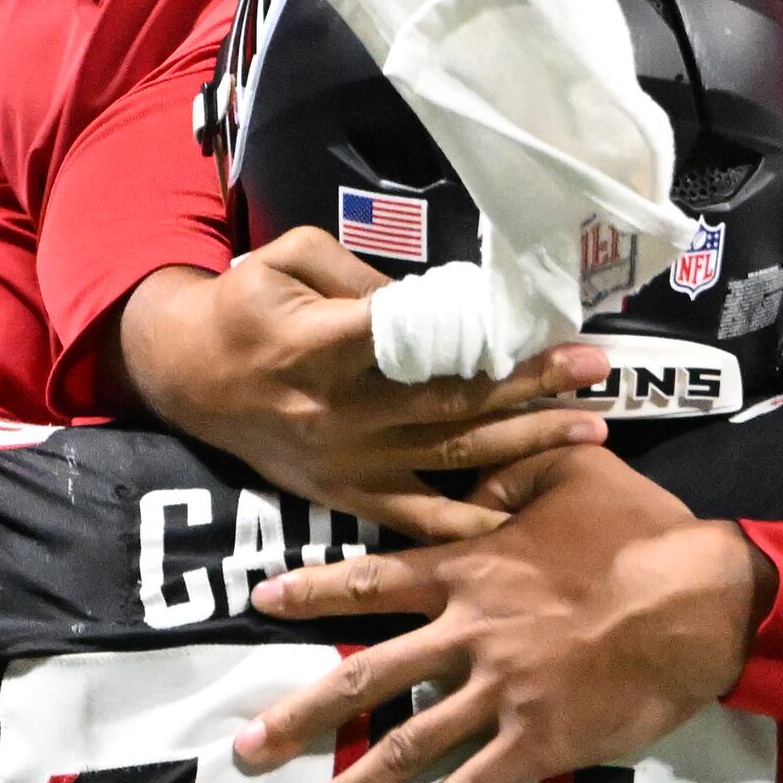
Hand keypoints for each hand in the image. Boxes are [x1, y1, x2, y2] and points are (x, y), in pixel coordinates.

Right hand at [115, 234, 612, 539]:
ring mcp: (348, 460)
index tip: (543, 325)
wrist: (187, 377)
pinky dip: (470, 521)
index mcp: (322, 346)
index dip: (483, 335)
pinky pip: (417, 515)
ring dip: (525, 445)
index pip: (416, 342)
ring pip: (450, 457)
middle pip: (451, 402)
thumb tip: (438, 299)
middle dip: (530, 388)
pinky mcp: (347, 492)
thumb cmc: (245, 305)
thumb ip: (363, 276)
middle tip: (595, 372)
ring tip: (589, 429)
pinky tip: (524, 510)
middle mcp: (339, 412)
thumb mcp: (289, 260)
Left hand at [231, 447, 770, 782]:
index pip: (373, 581)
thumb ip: (508, 473)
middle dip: (300, 714)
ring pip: (405, 746)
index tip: (262, 600)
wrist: (699, 600)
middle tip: (245, 745)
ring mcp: (498, 694)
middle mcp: (467, 635)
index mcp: (469, 571)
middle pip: (366, 677)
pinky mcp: (535, 742)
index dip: (314, 590)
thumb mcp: (572, 472)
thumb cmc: (641, 532)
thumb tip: (468, 481)